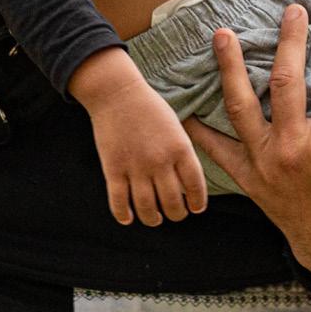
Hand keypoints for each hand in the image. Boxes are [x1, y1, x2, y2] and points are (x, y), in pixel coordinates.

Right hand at [71, 48, 207, 225]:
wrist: (117, 92)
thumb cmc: (149, 106)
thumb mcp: (176, 126)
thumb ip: (182, 152)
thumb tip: (187, 181)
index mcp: (180, 148)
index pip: (195, 186)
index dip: (198, 202)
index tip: (196, 209)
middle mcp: (160, 162)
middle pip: (173, 203)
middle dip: (176, 214)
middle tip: (175, 214)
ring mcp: (135, 167)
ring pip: (147, 209)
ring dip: (153, 219)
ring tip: (156, 218)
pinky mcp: (113, 169)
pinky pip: (119, 202)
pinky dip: (124, 215)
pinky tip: (129, 218)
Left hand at [184, 4, 310, 282]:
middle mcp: (294, 150)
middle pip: (286, 81)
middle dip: (289, 41)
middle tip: (291, 10)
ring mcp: (266, 163)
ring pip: (242, 106)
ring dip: (230, 68)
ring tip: (222, 35)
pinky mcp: (249, 178)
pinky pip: (218, 151)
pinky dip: (200, 130)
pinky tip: (186, 105)